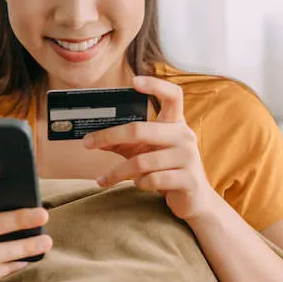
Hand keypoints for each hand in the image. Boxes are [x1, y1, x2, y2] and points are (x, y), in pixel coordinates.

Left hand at [85, 75, 218, 220]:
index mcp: (176, 124)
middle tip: (87, 143)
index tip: (133, 81)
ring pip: (142, 161)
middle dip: (109, 136)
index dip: (155, 85)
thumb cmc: (167, 170)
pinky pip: (152, 180)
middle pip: (140, 129)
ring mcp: (188, 158)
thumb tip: (92, 139)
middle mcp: (184, 136)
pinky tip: (137, 185)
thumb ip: (125, 143)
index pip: (173, 95)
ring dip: (118, 172)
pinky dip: (138, 184)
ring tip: (106, 179)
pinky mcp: (187, 180)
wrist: (195, 200)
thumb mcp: (146, 152)